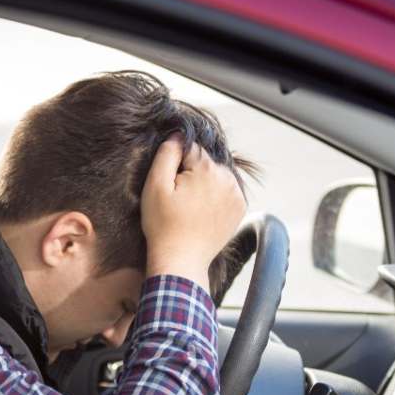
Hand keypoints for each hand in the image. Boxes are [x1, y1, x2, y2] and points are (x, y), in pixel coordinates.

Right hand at [140, 135, 246, 289]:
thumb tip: (178, 135)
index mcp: (207, 168)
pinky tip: (202, 212)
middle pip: (205, 161)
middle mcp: (227, 178)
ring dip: (204, 183)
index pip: (189, 148)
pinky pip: (225, 190)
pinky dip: (215, 196)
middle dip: (191, 173)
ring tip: (190, 207)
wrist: (181, 260)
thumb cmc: (163, 226)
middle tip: (178, 199)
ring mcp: (236, 194)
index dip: (174, 164)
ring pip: (216, 175)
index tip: (170, 186)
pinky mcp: (239, 208)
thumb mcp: (155, 186)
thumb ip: (167, 154)